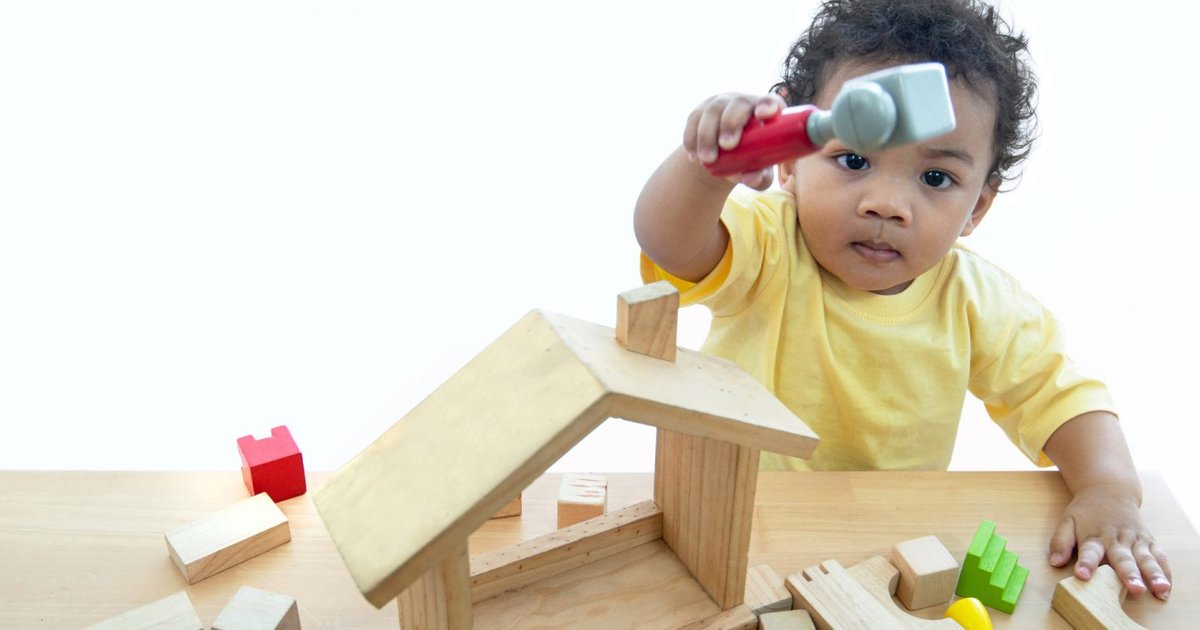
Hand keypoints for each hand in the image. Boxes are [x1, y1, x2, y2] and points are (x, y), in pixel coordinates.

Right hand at [683, 92, 786, 189]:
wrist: (723, 154)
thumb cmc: (750, 159)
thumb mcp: (758, 172)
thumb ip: (760, 177)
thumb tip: (750, 179)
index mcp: (766, 112)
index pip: (771, 101)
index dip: (768, 105)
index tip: (763, 115)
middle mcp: (743, 103)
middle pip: (738, 104)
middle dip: (731, 123)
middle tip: (727, 145)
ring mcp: (721, 104)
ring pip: (713, 112)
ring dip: (708, 136)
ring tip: (707, 160)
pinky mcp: (700, 111)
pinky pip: (694, 120)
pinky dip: (692, 139)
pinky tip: (694, 157)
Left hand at [1049, 484, 1171, 599]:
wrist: (1110, 490)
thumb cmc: (1086, 512)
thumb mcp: (1068, 522)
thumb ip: (1060, 542)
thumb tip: (1054, 562)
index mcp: (1094, 535)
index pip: (1089, 551)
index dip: (1086, 563)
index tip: (1082, 575)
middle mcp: (1116, 539)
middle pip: (1123, 558)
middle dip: (1129, 574)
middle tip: (1135, 589)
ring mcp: (1135, 540)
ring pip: (1146, 558)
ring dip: (1154, 575)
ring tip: (1160, 590)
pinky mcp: (1148, 541)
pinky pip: (1159, 556)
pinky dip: (1164, 571)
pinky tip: (1167, 587)